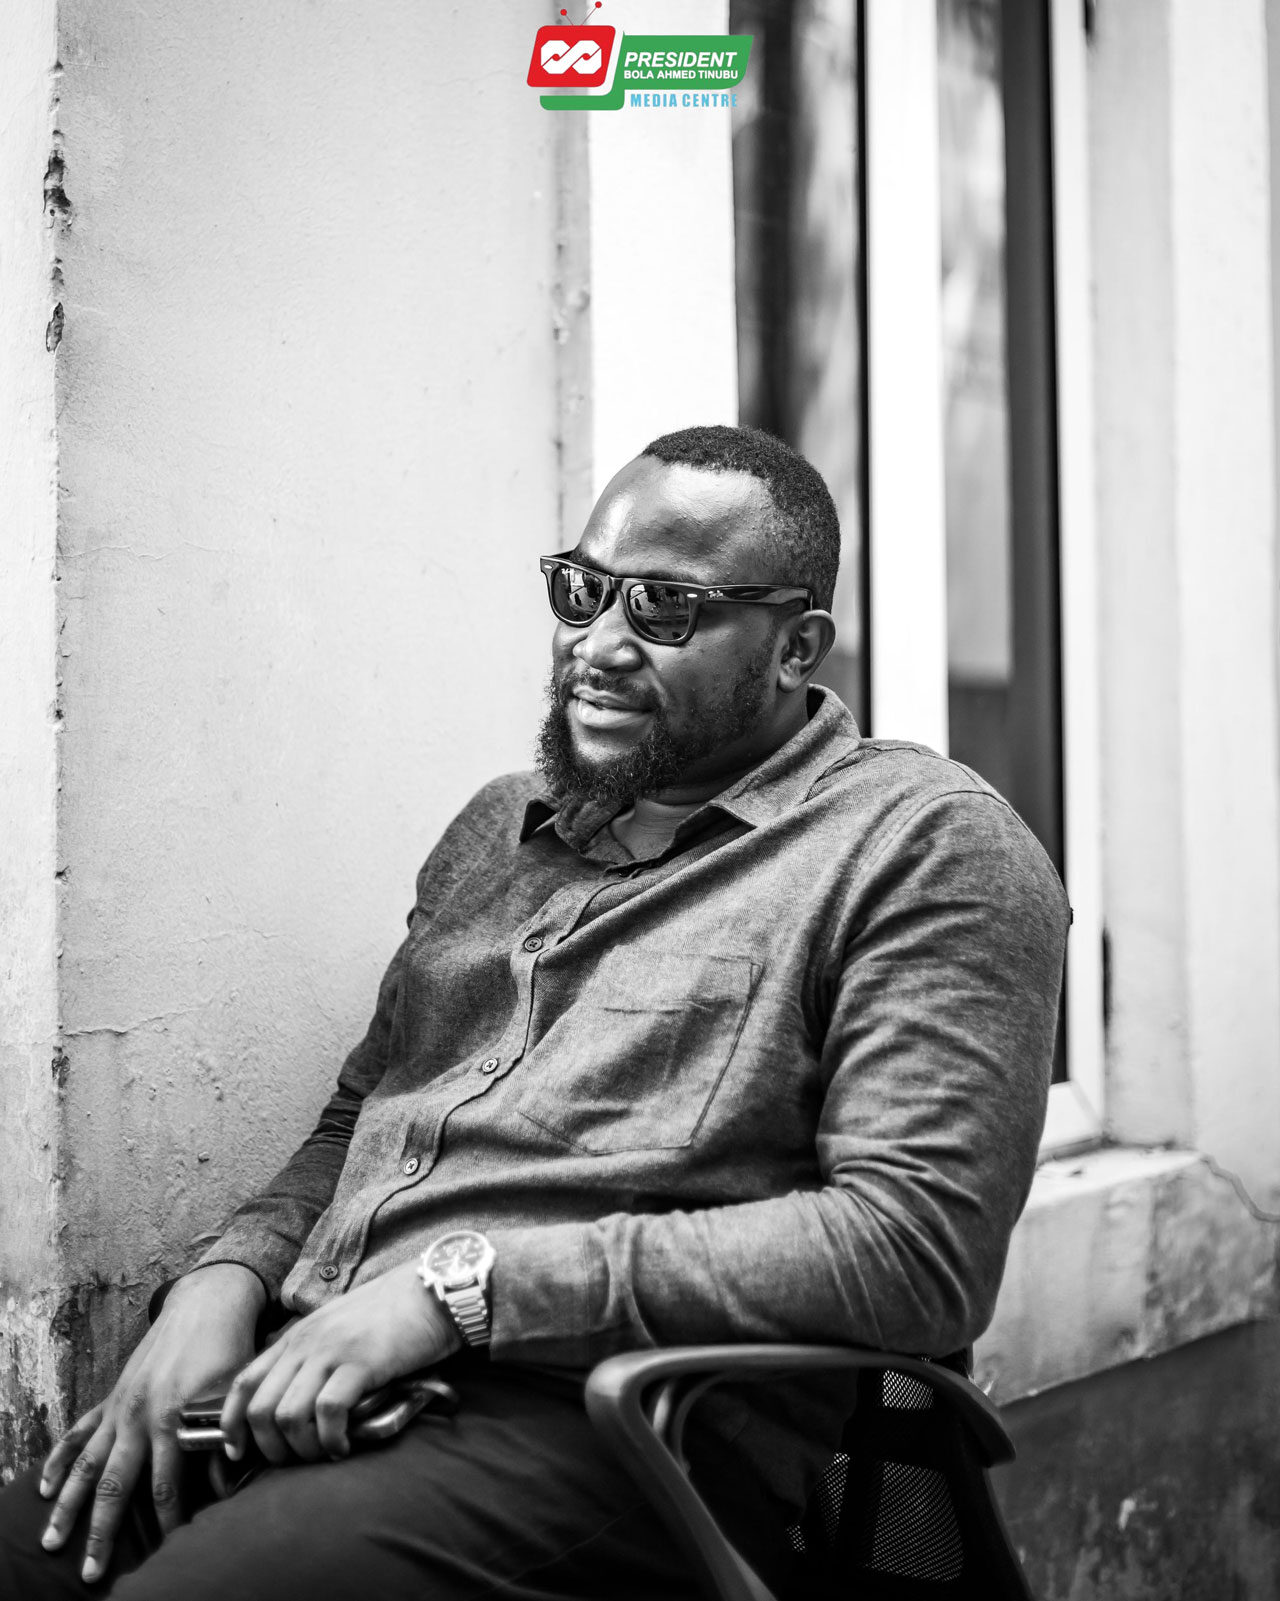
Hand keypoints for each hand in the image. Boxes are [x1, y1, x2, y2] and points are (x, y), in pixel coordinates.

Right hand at [39, 1262, 265, 1585]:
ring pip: (86, 1466)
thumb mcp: (235, 1394)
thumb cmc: (229, 1350)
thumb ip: (226, 1441)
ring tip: (51, 1542)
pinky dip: (60, 1460)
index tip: (167, 1551)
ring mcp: (119, 1408)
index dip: (168, 1523)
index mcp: (172, 1418)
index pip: (166, 1488)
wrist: (208, 1303)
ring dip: (68, 1507)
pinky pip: (79, 1433)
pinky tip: (46, 1487)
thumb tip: (226, 1489)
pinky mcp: (112, 1397)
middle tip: (91, 1574)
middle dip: (102, 1533)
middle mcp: (138, 1418)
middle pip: (114, 1487)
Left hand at [220, 1258, 460, 1464]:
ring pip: (289, 1415)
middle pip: (261, 1408)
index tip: (236, 1452)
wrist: (430, 1292)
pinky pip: (329, 1412)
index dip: (233, 1424)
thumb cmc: (389, 1315)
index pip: (243, 1382)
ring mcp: (332, 1351)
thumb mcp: (338, 1329)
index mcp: (296, 1336)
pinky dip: (331, 1440)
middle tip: (292, 1462)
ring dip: (301, 1449)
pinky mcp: (361, 1363)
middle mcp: (306, 1343)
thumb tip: (295, 1397)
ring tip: (322, 1454)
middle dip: (269, 1448)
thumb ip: (313, 1355)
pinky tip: (344, 1446)